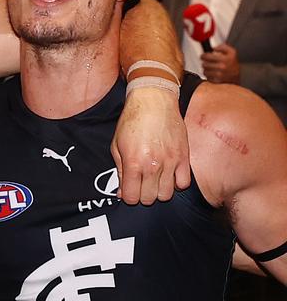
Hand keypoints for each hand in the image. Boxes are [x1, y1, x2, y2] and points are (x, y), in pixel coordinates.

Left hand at [112, 86, 190, 204]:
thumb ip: (120, 171)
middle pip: (149, 198)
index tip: (128, 191)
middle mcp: (153, 166)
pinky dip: (177, 184)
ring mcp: (170, 162)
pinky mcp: (184, 157)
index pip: (131, 197)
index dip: (128, 197)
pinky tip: (169, 176)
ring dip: (159, 191)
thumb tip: (122, 192)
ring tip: (155, 181)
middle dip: (143, 196)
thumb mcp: (116, 146)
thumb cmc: (131, 122)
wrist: (153, 102)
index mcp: (133, 163)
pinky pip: (184, 183)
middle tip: (141, 186)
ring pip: (167, 194)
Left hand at [201, 43, 239, 83]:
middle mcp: (222, 67)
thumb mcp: (231, 52)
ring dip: (206, 69)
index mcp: (225, 59)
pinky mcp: (217, 81)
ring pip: (204, 71)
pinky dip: (208, 75)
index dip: (204, 55)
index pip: (207, 56)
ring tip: (211, 68)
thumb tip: (214, 48)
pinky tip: (213, 73)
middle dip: (205, 63)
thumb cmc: (232, 63)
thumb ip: (222, 47)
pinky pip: (207, 77)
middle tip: (208, 62)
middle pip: (204, 64)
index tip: (204, 56)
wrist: (236, 75)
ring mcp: (219, 75)